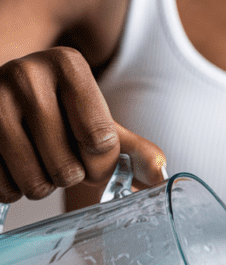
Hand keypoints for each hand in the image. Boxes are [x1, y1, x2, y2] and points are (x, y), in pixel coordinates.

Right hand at [0, 47, 165, 202]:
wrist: (12, 101)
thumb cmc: (62, 114)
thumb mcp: (100, 123)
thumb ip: (134, 150)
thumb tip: (162, 176)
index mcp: (68, 66)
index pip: (100, 144)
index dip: (100, 161)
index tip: (89, 146)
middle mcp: (26, 76)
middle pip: (67, 170)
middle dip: (70, 174)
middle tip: (60, 153)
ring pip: (36, 185)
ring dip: (43, 184)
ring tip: (38, 158)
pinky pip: (5, 189)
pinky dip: (14, 187)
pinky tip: (15, 161)